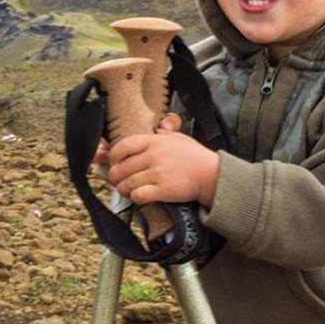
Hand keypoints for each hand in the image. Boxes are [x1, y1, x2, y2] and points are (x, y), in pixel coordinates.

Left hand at [106, 114, 220, 208]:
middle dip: (115, 176)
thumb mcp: (179, 137)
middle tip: (117, 180)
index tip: (113, 160)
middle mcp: (155, 156)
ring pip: (128, 183)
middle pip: (122, 167)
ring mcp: (159, 173)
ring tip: (125, 190)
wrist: (211, 175)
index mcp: (156, 141)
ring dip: (123, 189)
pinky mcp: (164, 190)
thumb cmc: (195, 157)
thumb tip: (158, 126)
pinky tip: (139, 196)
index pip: (124, 145)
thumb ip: (164, 132)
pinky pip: (139, 195)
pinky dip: (135, 197)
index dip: (113, 155)